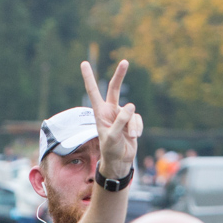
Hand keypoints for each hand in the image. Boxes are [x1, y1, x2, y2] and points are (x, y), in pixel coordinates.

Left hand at [81, 59, 141, 179]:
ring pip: (131, 112)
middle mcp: (110, 110)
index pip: (93, 92)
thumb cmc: (111, 149)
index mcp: (100, 112)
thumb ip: (120, 121)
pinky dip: (138, 128)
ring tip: (130, 137)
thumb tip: (131, 106)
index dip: (89, 77)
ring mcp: (122, 115)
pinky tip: (135, 137)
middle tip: (125, 62)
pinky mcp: (132, 120)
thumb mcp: (112, 137)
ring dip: (132, 126)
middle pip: (114, 89)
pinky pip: (138, 119)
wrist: (120, 160)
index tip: (84, 63)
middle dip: (120, 75)